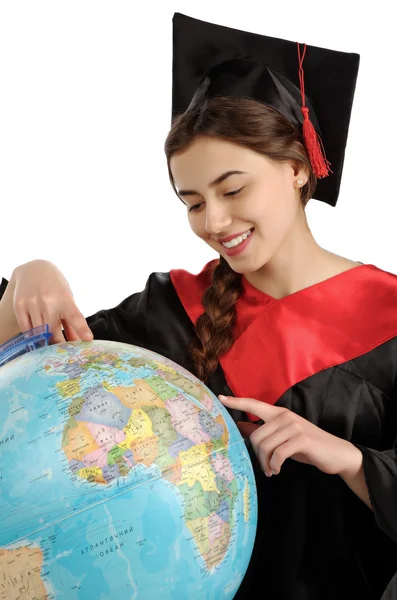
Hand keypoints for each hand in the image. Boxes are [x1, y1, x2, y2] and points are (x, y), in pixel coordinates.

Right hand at [11, 260, 92, 343]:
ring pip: (39, 333)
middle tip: (63, 354)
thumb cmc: (55, 287)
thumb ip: (70, 321)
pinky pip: (26, 329)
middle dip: (59, 345)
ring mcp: (32, 304)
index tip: (88, 340)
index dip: (82, 329)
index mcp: (64, 298)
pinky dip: (33, 337)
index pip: (75, 316)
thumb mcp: (67, 299)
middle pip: (54, 331)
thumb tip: (76, 341)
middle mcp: (48, 301)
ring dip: (45, 343)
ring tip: (50, 348)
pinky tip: (37, 339)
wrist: (33, 269)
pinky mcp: (19, 307)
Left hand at [219, 395, 361, 477]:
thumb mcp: (283, 438)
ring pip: (266, 446)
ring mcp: (293, 426)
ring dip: (266, 463)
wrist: (336, 454)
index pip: (254, 404)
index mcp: (279, 413)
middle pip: (256, 436)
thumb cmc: (307, 446)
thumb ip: (265, 432)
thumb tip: (241, 426)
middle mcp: (285, 416)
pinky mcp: (301, 438)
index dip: (236, 402)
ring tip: (272, 470)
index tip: (220, 398)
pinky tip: (278, 470)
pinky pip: (278, 454)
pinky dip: (275, 465)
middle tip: (265, 467)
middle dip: (258, 456)